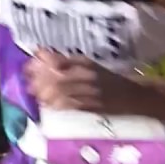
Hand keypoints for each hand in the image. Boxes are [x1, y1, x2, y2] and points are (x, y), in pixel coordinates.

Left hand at [24, 51, 148, 113]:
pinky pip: (70, 105)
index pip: (57, 60)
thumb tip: (41, 57)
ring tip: (37, 95)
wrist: (135, 96)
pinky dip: (57, 105)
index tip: (29, 67)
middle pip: (56, 76)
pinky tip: (49, 105)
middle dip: (39, 81)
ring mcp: (90, 91)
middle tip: (29, 84)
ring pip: (60, 92)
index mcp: (86, 63)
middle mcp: (87, 75)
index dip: (40, 63)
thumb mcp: (91, 67)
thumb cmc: (111, 81)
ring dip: (45, 94)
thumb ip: (68, 63)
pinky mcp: (93, 107)